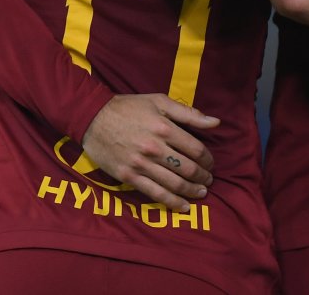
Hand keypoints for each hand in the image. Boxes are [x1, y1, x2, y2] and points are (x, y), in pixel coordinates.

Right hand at [80, 93, 220, 212]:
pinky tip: (183, 207)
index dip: (208, 159)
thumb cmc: (128, 107)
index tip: (210, 163)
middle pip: (188, 169)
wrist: (92, 118)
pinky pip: (155, 194)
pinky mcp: (129, 177)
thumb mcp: (159, 101)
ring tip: (201, 193)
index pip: (196, 149)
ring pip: (175, 184)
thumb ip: (188, 113)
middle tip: (208, 180)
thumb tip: (216, 122)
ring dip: (192, 191)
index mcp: (164, 128)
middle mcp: (155, 148)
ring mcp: (141, 164)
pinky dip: (172, 203)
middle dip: (203, 177)